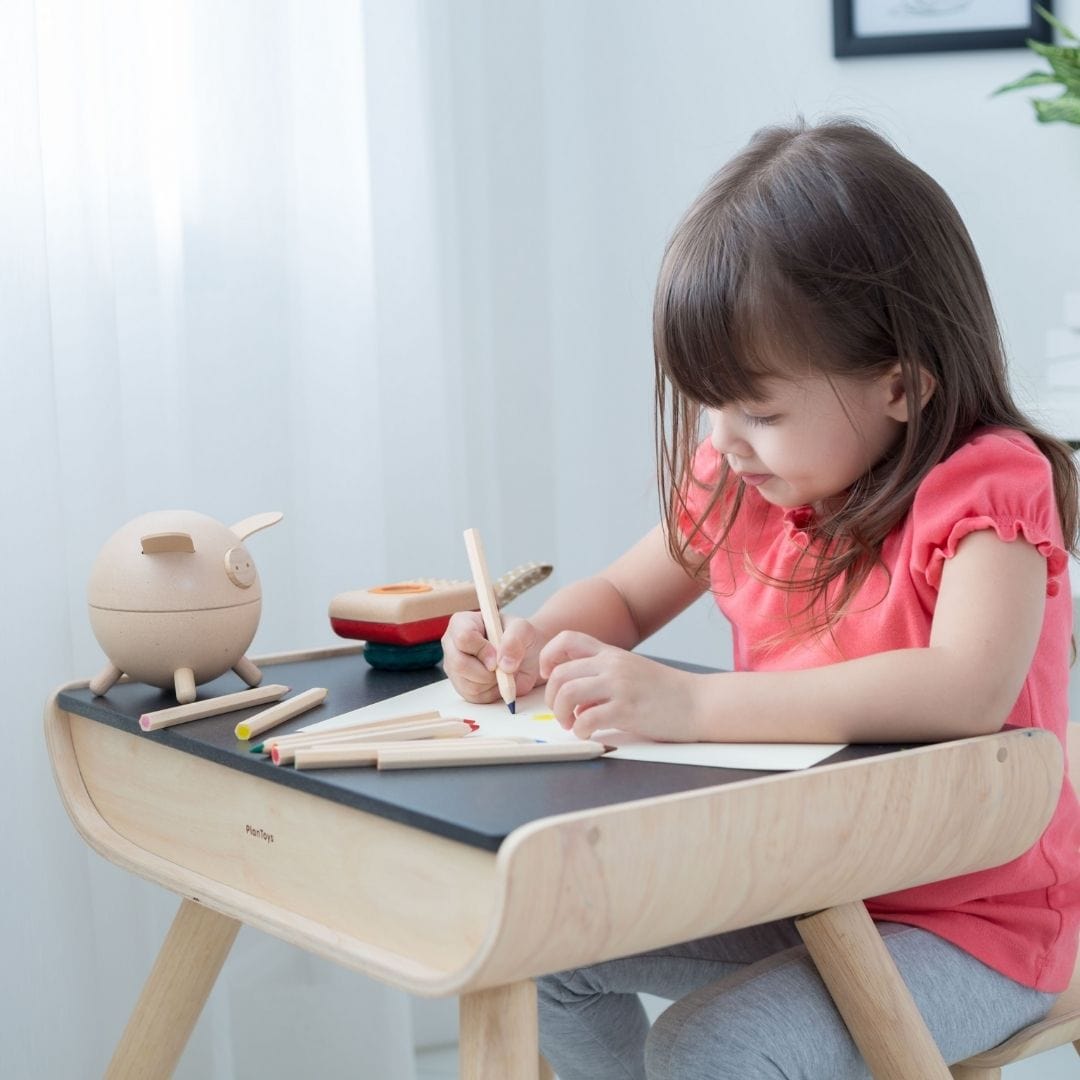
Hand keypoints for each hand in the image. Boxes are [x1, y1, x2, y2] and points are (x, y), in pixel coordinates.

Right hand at [441, 611, 544, 703]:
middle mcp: (451, 645)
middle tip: (503, 667)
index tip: (497, 656)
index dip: (483, 650)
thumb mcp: (523, 630)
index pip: (463, 637)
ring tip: (501, 671)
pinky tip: (497, 680)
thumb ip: (515, 640)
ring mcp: (453, 667)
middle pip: (460, 664)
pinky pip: (474, 696)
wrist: (522, 655)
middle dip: (488, 671)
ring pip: (468, 684)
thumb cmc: (518, 638)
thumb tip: (504, 663)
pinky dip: (491, 692)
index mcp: (462, 623)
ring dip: (492, 682)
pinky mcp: (460, 687)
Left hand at [539, 631, 703, 740]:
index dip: (548, 656)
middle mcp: (612, 665)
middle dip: (551, 698)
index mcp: (612, 653)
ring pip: (567, 693)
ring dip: (561, 714)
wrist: (699, 703)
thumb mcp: (632, 670)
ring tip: (571, 725)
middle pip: (560, 673)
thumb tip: (574, 696)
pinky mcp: (626, 710)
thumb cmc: (665, 692)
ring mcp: (619, 686)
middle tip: (561, 713)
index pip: (567, 639)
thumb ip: (603, 674)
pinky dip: (579, 731)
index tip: (549, 675)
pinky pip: (586, 719)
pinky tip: (588, 734)